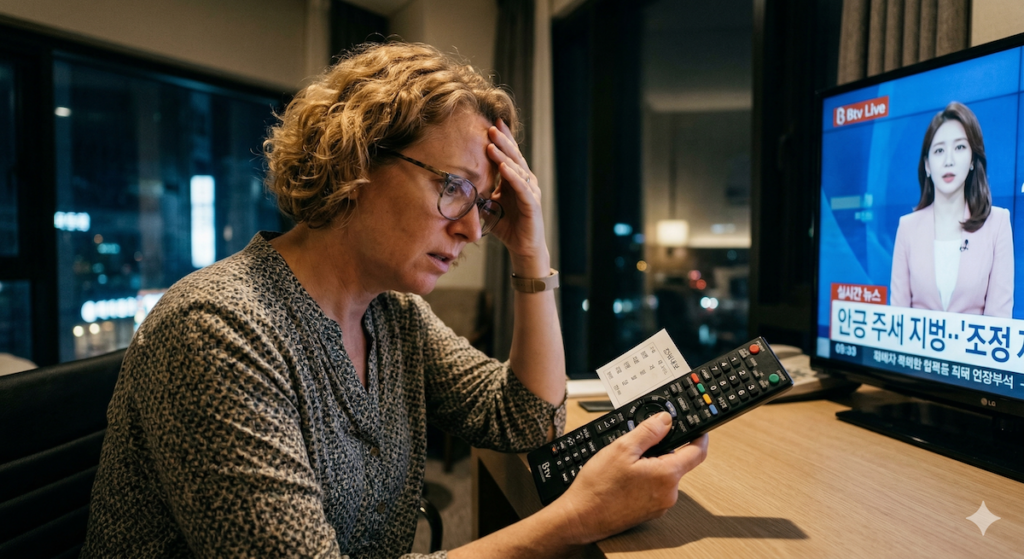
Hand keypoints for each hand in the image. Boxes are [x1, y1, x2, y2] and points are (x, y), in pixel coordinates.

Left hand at [485, 118, 548, 276]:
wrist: (523, 246)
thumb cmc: (507, 225)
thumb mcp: (489, 205)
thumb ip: (479, 193)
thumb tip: (457, 185)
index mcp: (516, 179)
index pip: (509, 154)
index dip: (502, 138)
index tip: (492, 122)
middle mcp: (525, 181)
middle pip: (514, 156)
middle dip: (502, 140)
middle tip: (491, 125)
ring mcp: (530, 191)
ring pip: (516, 169)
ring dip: (504, 155)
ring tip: (492, 143)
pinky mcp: (532, 204)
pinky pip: (521, 187)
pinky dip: (512, 176)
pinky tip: (503, 167)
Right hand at [556, 413, 708, 543]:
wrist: (581, 518)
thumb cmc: (598, 488)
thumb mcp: (622, 448)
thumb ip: (648, 431)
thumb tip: (666, 420)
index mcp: (667, 475)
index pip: (697, 452)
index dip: (699, 436)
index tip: (697, 428)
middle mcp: (669, 494)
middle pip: (677, 463)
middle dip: (662, 451)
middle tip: (638, 446)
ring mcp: (659, 506)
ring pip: (664, 476)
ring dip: (651, 466)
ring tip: (625, 466)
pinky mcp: (649, 512)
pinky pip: (654, 489)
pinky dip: (644, 480)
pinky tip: (624, 479)